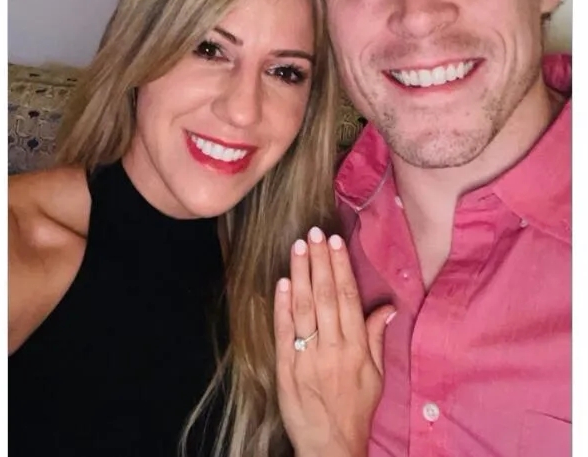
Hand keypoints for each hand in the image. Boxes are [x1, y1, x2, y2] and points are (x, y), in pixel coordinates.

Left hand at [274, 227, 395, 456]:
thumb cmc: (356, 409)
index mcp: (356, 349)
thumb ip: (376, 338)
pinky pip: (284, 332)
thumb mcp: (376, 376)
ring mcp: (307, 358)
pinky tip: (282, 282)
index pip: (347, 298)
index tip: (335, 243)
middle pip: (325, 297)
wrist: (331, 447)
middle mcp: (332, 349)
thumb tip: (387, 307)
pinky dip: (282, 305)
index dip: (341, 268)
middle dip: (320, 262)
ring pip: (304, 308)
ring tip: (298, 247)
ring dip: (301, 274)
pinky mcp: (286, 368)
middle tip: (314, 233)